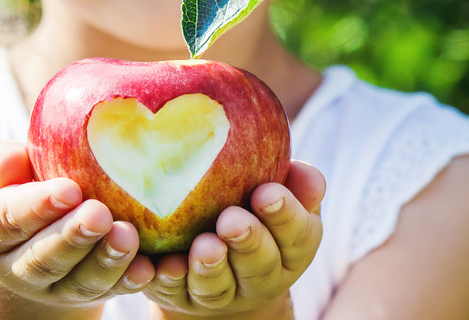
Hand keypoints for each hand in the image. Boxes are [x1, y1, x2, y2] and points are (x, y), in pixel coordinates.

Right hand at [0, 141, 154, 314]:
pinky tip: (146, 267)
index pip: (5, 220)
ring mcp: (55, 286)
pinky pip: (110, 290)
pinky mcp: (89, 292)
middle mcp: (16, 267)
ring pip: (79, 281)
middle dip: (73, 236)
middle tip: (99, 214)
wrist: (34, 231)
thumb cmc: (17, 184)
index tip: (68, 189)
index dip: (35, 207)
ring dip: (106, 260)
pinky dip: (128, 280)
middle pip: (44, 259)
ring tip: (127, 235)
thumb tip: (13, 162)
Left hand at [144, 161, 324, 318]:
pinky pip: (174, 292)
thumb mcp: (281, 198)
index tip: (266, 192)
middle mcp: (260, 279)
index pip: (298, 237)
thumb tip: (303, 170)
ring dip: (210, 266)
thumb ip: (295, 183)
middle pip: (259, 266)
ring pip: (218, 286)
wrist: (220, 268)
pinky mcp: (181, 298)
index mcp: (291, 252)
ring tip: (204, 245)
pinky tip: (165, 264)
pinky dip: (169, 279)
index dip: (284, 216)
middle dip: (247, 242)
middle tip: (232, 220)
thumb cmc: (254, 212)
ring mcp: (221, 294)